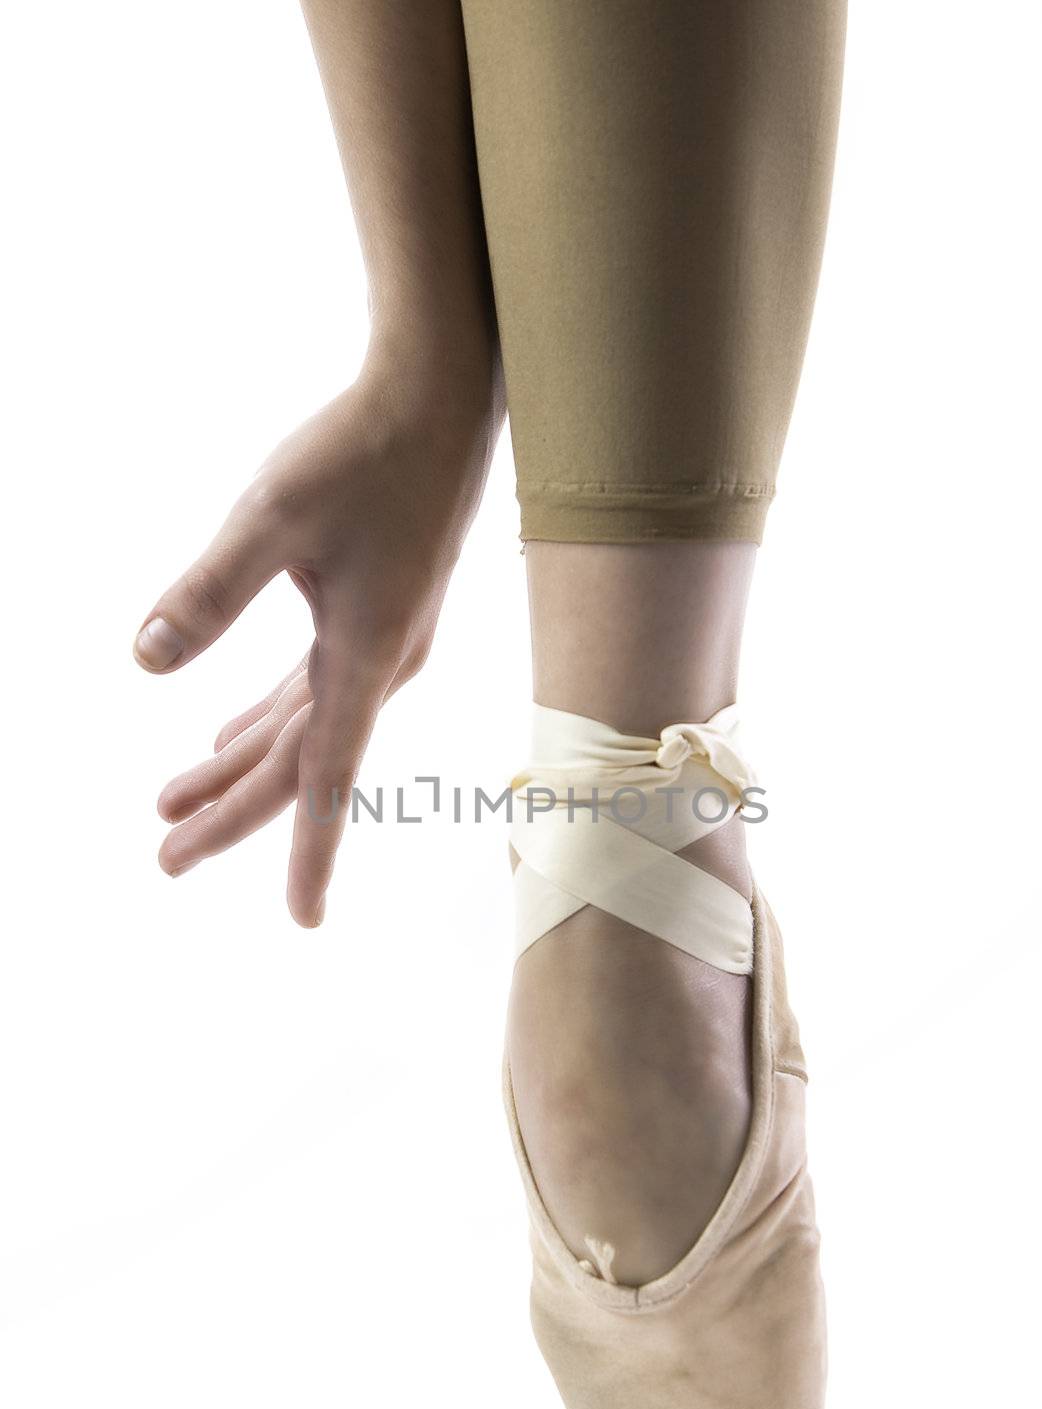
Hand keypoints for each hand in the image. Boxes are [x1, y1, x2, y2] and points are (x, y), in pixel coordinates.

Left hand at [134, 360, 500, 926]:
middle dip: (231, 812)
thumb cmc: (364, 450)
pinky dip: (266, 720)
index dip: (312, 853)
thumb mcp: (271, 515)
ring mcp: (380, 641)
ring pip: (301, 729)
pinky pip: (312, 692)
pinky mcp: (373, 613)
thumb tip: (144, 661)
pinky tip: (230, 732)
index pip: (328, 777)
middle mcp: (380, 664)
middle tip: (162, 856)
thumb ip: (208, 592)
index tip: (302, 921)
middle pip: (300, 763)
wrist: (438, 396)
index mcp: (365, 657)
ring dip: (238, 766)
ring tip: (170, 801)